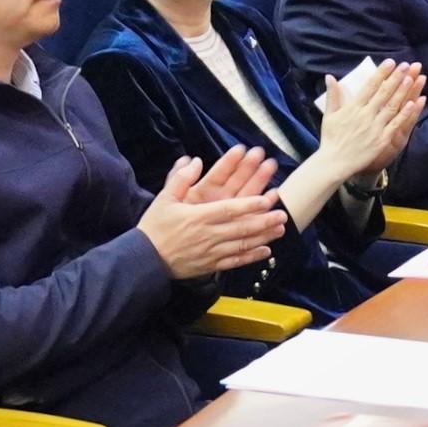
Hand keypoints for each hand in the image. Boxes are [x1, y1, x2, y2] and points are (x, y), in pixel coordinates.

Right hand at [138, 148, 285, 279]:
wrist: (144, 260)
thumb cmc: (154, 227)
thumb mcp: (164, 199)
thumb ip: (180, 179)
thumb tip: (194, 160)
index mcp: (199, 217)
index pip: (229, 209)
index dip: (250, 205)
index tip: (267, 199)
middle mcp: (209, 235)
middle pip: (242, 228)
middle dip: (264, 221)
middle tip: (283, 214)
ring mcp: (211, 252)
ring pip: (243, 245)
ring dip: (263, 237)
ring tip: (280, 229)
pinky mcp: (211, 265)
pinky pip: (235, 261)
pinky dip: (252, 257)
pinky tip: (266, 251)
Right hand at [312, 60, 422, 177]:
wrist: (335, 162)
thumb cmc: (331, 139)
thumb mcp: (329, 115)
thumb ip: (333, 95)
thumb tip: (330, 76)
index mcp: (353, 107)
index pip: (370, 86)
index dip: (381, 73)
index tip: (390, 62)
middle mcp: (365, 115)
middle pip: (384, 93)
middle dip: (395, 77)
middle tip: (406, 65)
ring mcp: (375, 127)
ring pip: (392, 106)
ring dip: (402, 92)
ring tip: (412, 78)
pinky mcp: (381, 139)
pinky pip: (395, 124)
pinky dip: (404, 114)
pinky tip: (413, 103)